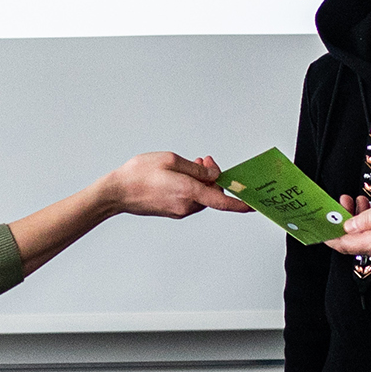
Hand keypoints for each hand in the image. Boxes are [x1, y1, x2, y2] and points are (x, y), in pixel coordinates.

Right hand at [107, 152, 254, 218]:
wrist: (116, 192)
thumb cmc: (138, 175)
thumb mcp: (170, 160)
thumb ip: (195, 169)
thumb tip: (212, 175)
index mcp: (188, 191)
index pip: (222, 201)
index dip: (240, 204)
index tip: (253, 205)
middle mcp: (186, 205)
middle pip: (212, 194)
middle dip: (213, 177)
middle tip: (203, 160)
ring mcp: (178, 210)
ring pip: (201, 196)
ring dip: (201, 181)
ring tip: (189, 164)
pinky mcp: (172, 212)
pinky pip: (189, 199)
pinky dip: (191, 188)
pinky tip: (180, 175)